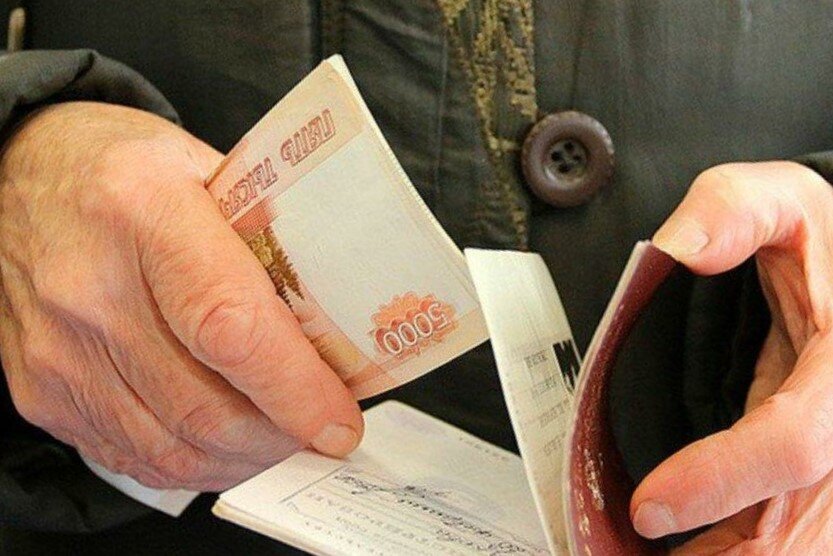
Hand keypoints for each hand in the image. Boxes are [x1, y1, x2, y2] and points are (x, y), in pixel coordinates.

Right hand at [0, 102, 362, 490]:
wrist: (17, 180)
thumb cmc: (124, 170)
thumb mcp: (207, 172)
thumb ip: (268, 243)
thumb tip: (335, 328)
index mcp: (142, 212)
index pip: (230, 327)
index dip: (295, 388)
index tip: (339, 420)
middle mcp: (89, 289)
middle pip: (205, 407)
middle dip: (283, 435)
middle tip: (322, 429)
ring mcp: (59, 351)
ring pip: (173, 449)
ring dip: (245, 458)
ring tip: (283, 437)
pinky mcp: (42, 392)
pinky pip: (134, 458)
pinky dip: (196, 463)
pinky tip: (227, 441)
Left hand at [629, 161, 832, 551]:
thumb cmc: (818, 236)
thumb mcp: (780, 199)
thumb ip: (731, 210)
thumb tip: (681, 249)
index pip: (799, 440)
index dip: (726, 480)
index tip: (650, 508)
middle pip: (807, 526)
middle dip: (729, 553)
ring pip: (806, 539)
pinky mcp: (821, 464)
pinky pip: (793, 527)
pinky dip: (741, 546)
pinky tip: (690, 551)